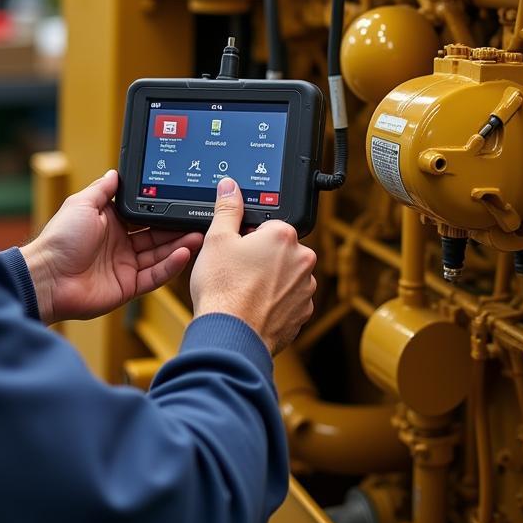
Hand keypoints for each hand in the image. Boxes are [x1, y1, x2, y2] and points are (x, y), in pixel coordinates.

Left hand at [21, 170, 202, 324]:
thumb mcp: (82, 204)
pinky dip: (170, 265)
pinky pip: (154, 276)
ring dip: (179, 245)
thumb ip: (103, 189)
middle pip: (156, 235)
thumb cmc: (60, 238)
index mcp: (111, 223)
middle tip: (197, 219)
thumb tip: (115, 172)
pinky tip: (184, 253)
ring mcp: (126, 266)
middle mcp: (121, 244)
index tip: (180, 202)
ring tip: (198, 235)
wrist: (48, 277)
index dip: (162, 210)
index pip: (144, 214)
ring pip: (160, 254)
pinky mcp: (128, 286)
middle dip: (177, 228)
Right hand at [190, 177, 316, 355]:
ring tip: (243, 291)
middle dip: (260, 258)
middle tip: (236, 270)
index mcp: (284, 236)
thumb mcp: (217, 239)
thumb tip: (230, 187)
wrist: (231, 335)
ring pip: (284, 276)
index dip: (247, 237)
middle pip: (278, 250)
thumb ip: (227, 208)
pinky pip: (287, 300)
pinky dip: (273, 302)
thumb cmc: (223, 289)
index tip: (235, 251)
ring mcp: (305, 289)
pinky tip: (252, 306)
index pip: (268, 226)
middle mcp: (302, 260)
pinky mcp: (303, 314)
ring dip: (268, 280)